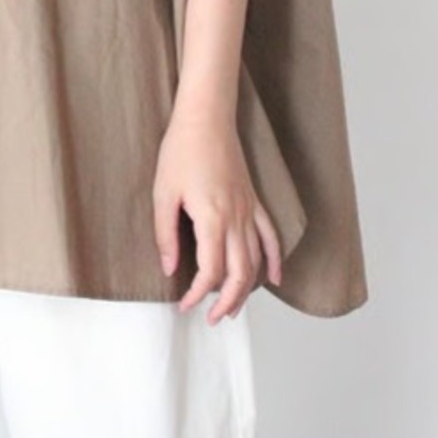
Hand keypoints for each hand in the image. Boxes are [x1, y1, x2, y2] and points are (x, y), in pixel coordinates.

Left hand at [152, 106, 281, 322]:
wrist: (205, 118)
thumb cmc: (180, 151)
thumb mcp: (163, 193)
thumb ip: (166, 234)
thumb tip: (170, 268)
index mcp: (212, 219)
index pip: (211, 271)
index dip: (197, 294)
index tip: (184, 305)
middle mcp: (236, 219)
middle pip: (239, 275)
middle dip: (227, 303)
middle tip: (211, 319)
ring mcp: (249, 210)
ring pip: (255, 261)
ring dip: (246, 289)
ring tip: (231, 308)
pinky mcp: (253, 201)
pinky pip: (270, 236)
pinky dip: (274, 260)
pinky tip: (274, 279)